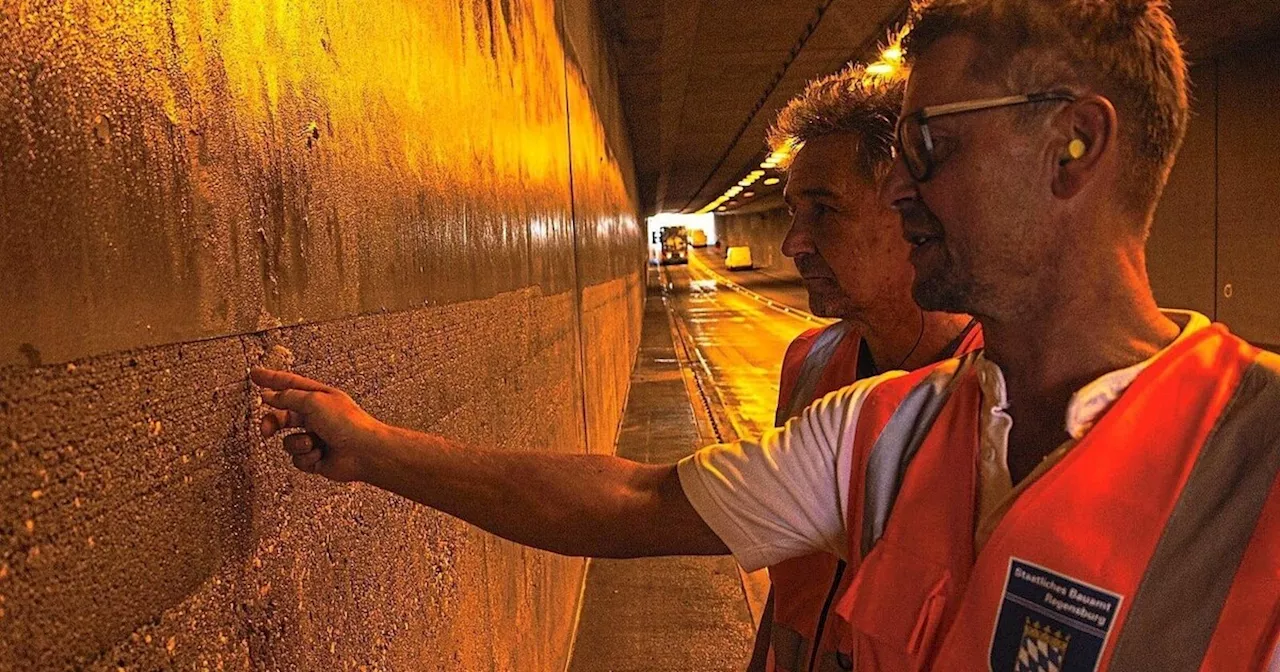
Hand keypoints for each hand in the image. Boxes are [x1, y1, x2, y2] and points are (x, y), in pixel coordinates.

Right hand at [250, 368, 387, 481]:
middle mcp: (316, 416)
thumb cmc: (348, 423)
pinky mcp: (315, 457)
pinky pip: (298, 458)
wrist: (364, 452)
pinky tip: (321, 454)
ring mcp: (315, 437)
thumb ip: (288, 397)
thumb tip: (269, 395)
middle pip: (282, 416)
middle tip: (267, 430)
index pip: (288, 384)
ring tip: (314, 442)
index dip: (270, 379)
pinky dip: (307, 457)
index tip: (255, 374)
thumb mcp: (314, 401)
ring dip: (298, 443)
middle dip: (273, 423)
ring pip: (288, 441)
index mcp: (318, 397)